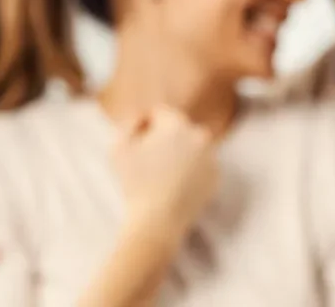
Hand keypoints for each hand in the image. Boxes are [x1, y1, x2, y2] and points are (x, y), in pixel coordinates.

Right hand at [112, 105, 219, 234]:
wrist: (158, 220)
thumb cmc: (135, 183)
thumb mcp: (118, 147)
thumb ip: (129, 124)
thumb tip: (142, 119)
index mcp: (176, 125)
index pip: (160, 112)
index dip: (145, 124)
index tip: (136, 140)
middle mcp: (199, 136)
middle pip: (179, 128)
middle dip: (165, 137)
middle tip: (149, 157)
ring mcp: (211, 157)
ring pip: (191, 147)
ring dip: (178, 153)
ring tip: (161, 173)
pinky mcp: (216, 177)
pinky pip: (200, 165)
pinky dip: (190, 170)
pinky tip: (173, 183)